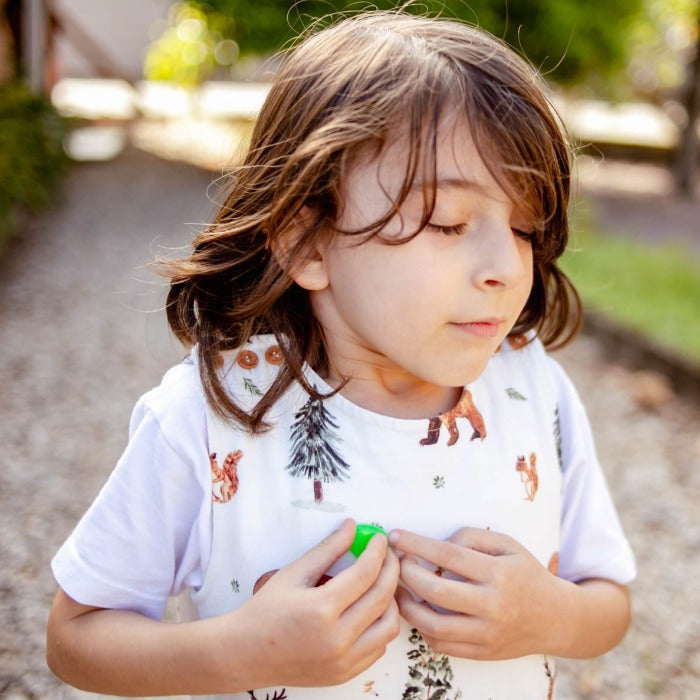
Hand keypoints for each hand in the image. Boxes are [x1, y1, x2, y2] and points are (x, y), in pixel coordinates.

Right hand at [229, 519, 400, 687]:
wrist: (245, 654)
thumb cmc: (266, 610)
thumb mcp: (294, 573)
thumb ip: (327, 549)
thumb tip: (352, 527)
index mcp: (321, 609)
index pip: (365, 573)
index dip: (377, 551)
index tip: (379, 538)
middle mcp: (337, 639)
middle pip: (382, 597)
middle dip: (392, 570)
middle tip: (388, 555)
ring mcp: (343, 661)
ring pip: (389, 626)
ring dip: (392, 600)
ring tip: (382, 583)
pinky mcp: (345, 674)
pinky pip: (379, 647)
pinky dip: (381, 625)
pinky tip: (371, 609)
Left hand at [389, 527, 563, 660]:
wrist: (557, 618)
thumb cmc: (526, 574)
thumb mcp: (507, 544)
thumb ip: (472, 537)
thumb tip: (438, 545)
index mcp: (499, 573)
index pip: (447, 555)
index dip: (416, 544)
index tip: (395, 536)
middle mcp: (492, 605)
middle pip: (435, 591)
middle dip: (406, 574)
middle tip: (397, 563)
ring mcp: (487, 633)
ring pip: (434, 625)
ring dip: (407, 606)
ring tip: (399, 590)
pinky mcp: (483, 653)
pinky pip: (442, 646)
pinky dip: (423, 629)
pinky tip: (418, 612)